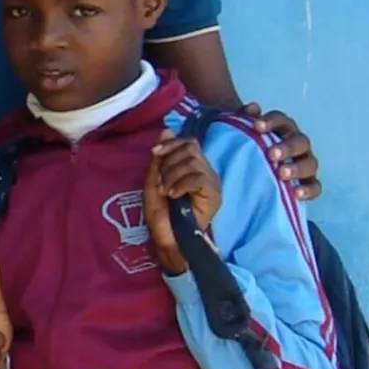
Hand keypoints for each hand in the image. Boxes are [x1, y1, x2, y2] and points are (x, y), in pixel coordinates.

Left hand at [143, 128, 221, 274]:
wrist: (168, 238)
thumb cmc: (160, 212)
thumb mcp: (154, 178)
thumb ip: (161, 156)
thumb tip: (167, 130)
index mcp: (192, 167)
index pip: (188, 141)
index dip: (171, 143)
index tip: (155, 152)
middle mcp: (205, 172)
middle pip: (190, 148)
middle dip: (169, 162)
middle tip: (162, 182)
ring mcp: (212, 183)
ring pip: (193, 162)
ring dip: (172, 175)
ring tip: (167, 192)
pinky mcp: (214, 195)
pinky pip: (199, 177)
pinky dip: (181, 183)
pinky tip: (174, 195)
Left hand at [243, 101, 320, 200]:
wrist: (251, 168)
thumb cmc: (247, 146)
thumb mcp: (241, 131)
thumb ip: (244, 118)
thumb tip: (253, 107)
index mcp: (282, 128)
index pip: (281, 119)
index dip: (271, 121)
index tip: (256, 126)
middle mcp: (297, 143)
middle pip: (299, 141)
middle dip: (286, 147)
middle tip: (271, 154)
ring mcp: (305, 163)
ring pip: (310, 163)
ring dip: (297, 168)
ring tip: (281, 173)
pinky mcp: (309, 183)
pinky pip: (315, 187)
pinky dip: (308, 190)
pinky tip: (296, 193)